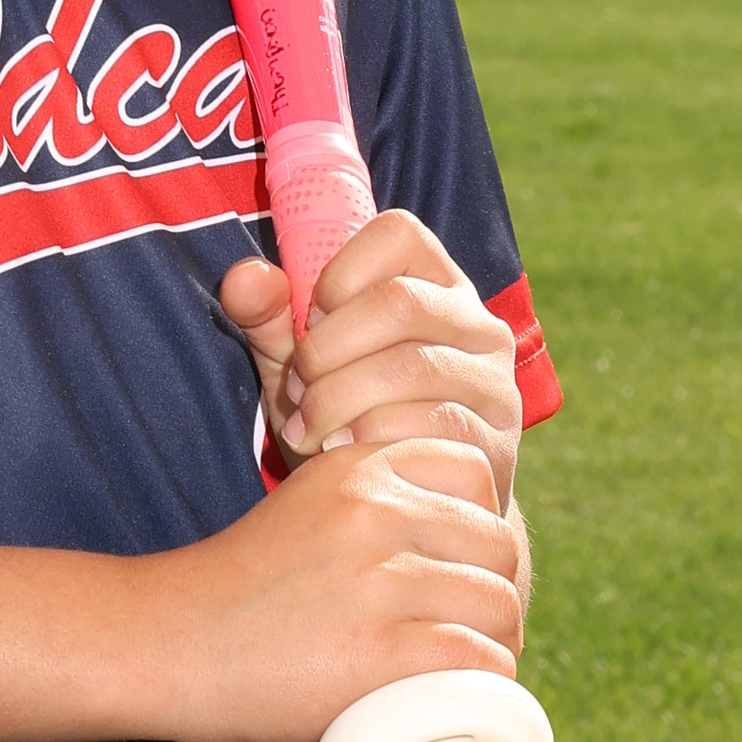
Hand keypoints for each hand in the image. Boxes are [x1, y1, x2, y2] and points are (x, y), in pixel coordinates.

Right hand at [130, 433, 524, 741]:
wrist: (161, 644)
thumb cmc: (234, 592)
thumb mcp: (306, 511)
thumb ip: (377, 510)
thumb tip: (467, 547)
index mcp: (358, 469)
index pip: (474, 471)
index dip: (472, 523)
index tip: (445, 565)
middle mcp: (376, 511)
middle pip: (497, 544)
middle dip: (487, 590)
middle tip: (456, 631)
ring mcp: (380, 581)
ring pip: (498, 604)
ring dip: (488, 642)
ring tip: (449, 667)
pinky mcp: (382, 651)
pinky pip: (480, 659)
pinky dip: (475, 683)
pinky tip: (439, 693)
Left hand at [218, 207, 525, 507]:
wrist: (405, 508)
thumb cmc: (349, 421)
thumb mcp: (304, 366)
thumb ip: (270, 318)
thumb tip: (244, 275)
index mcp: (435, 285)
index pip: (398, 233)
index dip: (339, 274)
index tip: (310, 323)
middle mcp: (478, 325)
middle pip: (400, 302)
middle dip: (327, 349)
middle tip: (298, 391)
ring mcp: (494, 383)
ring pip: (412, 367)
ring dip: (339, 400)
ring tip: (309, 431)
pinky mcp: (497, 442)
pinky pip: (427, 428)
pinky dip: (368, 442)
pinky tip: (342, 459)